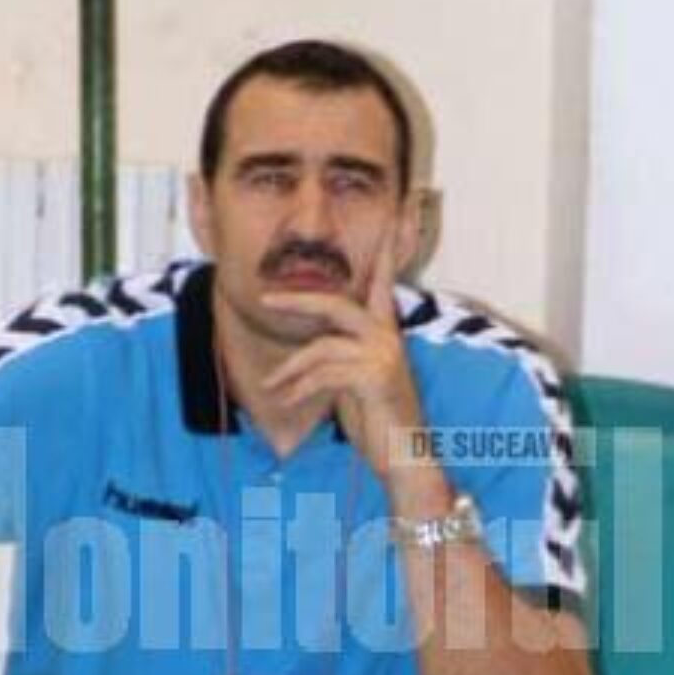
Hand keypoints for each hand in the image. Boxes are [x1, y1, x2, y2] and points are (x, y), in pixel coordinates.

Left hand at [264, 242, 421, 476]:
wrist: (406, 458)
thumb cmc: (380, 422)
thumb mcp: (357, 382)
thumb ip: (340, 357)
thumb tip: (312, 348)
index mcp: (385, 332)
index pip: (383, 282)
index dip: (387, 251)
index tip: (396, 216)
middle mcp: (387, 337)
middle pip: (336, 304)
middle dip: (297, 301)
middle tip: (266, 299)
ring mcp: (383, 355)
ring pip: (322, 347)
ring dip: (290, 369)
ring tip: (271, 385)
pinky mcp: (375, 377)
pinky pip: (324, 374)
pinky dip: (299, 387)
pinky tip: (285, 400)